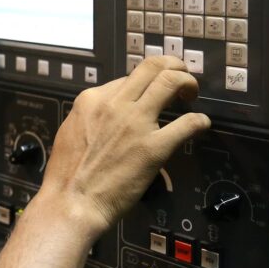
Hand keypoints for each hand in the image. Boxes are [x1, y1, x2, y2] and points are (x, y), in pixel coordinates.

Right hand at [38, 56, 208, 237]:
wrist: (72, 201)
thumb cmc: (68, 173)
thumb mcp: (72, 130)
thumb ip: (93, 116)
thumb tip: (110, 113)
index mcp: (92, 100)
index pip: (128, 77)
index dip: (146, 82)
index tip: (154, 91)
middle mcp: (114, 104)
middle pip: (152, 66)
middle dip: (174, 66)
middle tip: (182, 79)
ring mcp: (135, 124)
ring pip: (170, 82)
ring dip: (188, 83)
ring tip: (191, 94)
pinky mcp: (154, 147)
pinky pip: (187, 123)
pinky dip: (199, 121)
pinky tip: (200, 125)